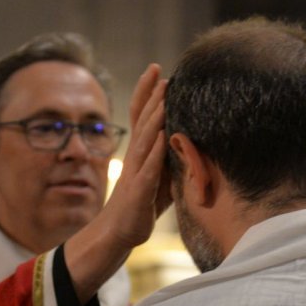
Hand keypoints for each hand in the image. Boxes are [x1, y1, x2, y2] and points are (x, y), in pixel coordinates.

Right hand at [104, 63, 170, 248]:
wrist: (117, 234)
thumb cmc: (140, 206)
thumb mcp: (159, 179)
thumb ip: (169, 160)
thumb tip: (188, 143)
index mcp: (140, 154)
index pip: (141, 117)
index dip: (147, 94)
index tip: (157, 70)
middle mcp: (135, 159)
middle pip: (141, 122)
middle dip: (150, 97)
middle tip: (159, 73)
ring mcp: (135, 175)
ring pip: (144, 141)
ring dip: (153, 119)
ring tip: (163, 98)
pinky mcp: (139, 193)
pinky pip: (147, 170)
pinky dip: (154, 153)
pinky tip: (161, 138)